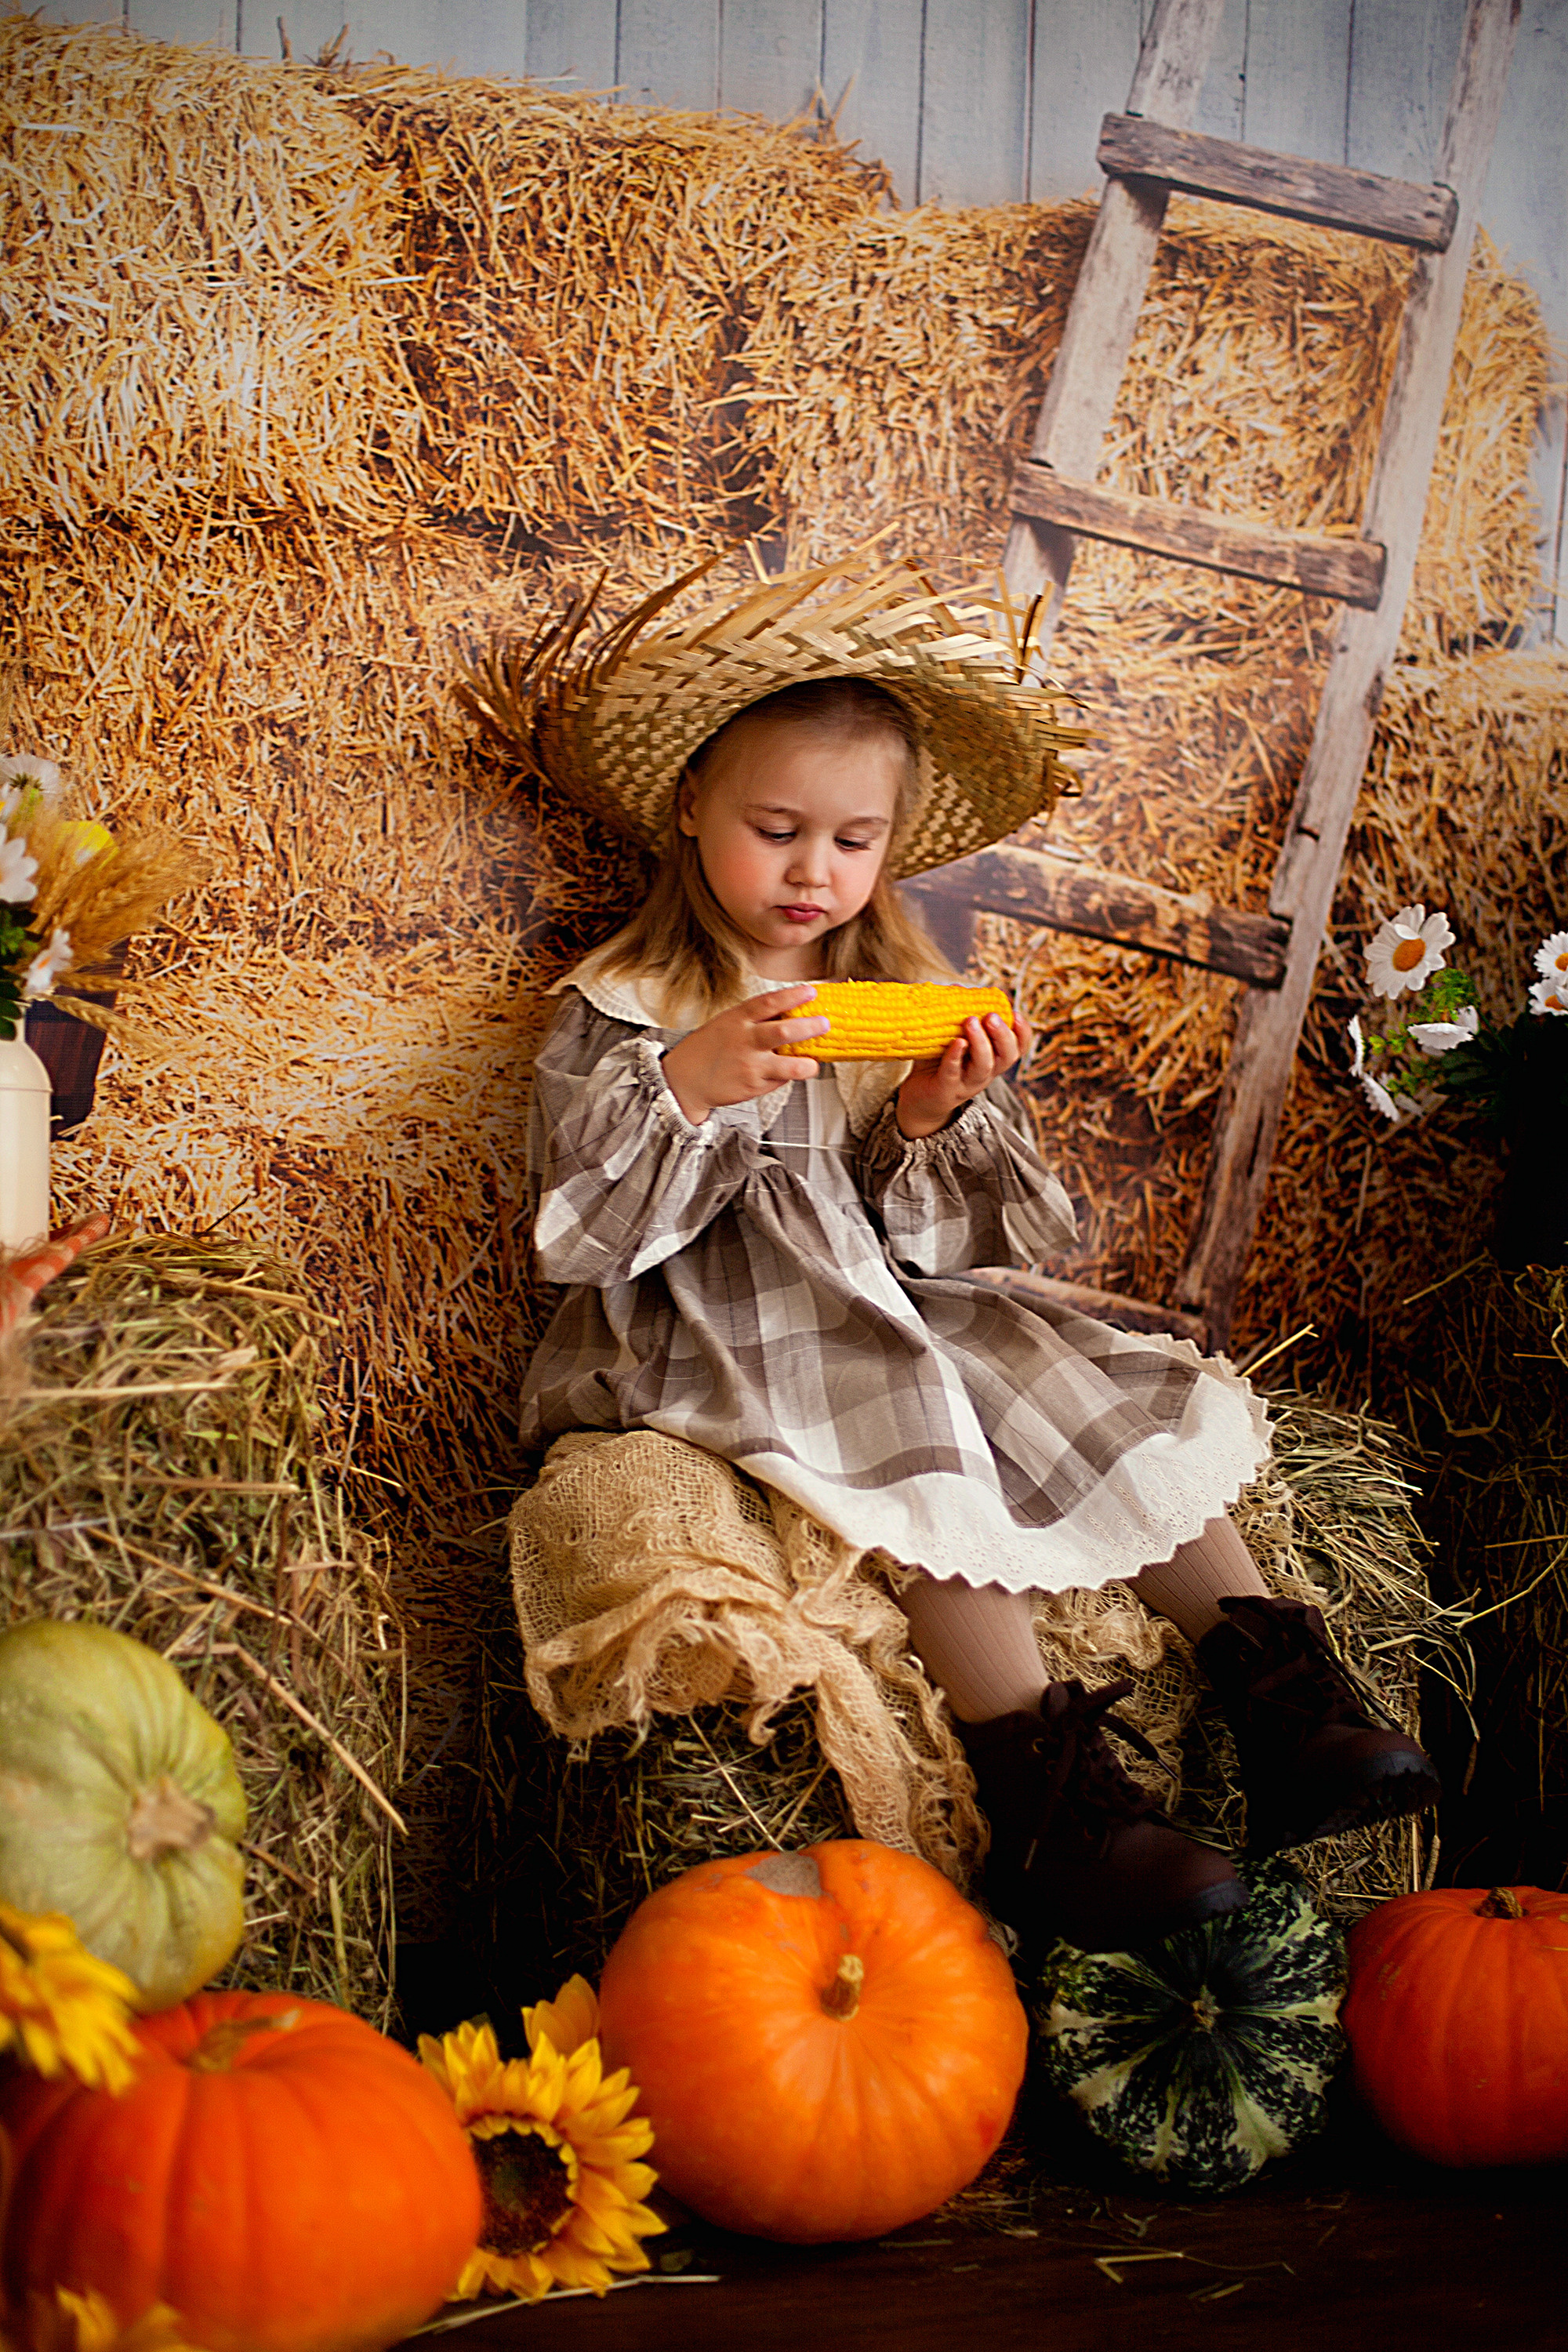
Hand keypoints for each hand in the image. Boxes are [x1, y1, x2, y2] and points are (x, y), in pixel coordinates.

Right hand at [661, 985, 830, 1125]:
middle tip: (825, 1023)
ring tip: (814, 1063)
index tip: (812, 991)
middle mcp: (744, 1040)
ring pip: (788, 1065)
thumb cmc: (710, 1049)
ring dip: (807, 1064)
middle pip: (783, 1031)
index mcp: (738, 1019)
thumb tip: (793, 1013)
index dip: (793, 996)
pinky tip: (788, 1071)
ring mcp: (750, 1065)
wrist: (685, 1080)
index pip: (769, 1002)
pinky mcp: (753, 1086)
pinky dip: (788, 1076)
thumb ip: (755, 1019)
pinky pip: (780, 1081)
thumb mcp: (727, 1024)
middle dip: (809, 1026)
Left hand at [895, 1009, 1029, 1139]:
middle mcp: (985, 1072)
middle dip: (1003, 1034)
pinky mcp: (946, 1090)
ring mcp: (967, 1083)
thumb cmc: (938, 1063)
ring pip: (984, 1066)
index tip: (1016, 1013)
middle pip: (1007, 1056)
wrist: (918, 1097)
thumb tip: (956, 987)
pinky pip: (954, 1073)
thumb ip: (957, 1016)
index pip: (1018, 1047)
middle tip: (991, 1015)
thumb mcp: (951, 1038)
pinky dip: (956, 1057)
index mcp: (992, 1059)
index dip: (1022, 1032)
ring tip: (971, 1021)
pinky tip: (957, 1042)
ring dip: (981, 1042)